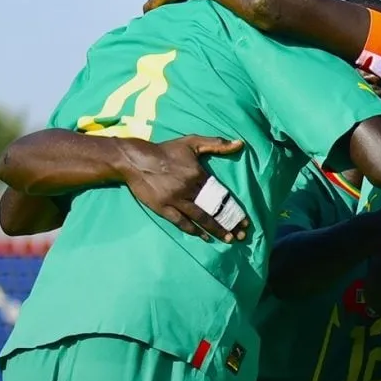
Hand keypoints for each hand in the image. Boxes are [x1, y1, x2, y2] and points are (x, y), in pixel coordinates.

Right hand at [116, 136, 249, 241]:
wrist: (134, 159)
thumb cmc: (166, 150)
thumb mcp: (192, 141)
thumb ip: (216, 143)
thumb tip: (240, 143)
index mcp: (198, 174)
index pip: (221, 195)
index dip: (234, 209)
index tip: (245, 221)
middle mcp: (188, 188)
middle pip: (213, 209)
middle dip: (228, 223)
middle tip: (241, 236)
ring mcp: (175, 199)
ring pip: (199, 218)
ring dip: (214, 229)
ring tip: (227, 239)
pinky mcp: (162, 207)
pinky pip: (180, 221)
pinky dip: (193, 230)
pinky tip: (203, 237)